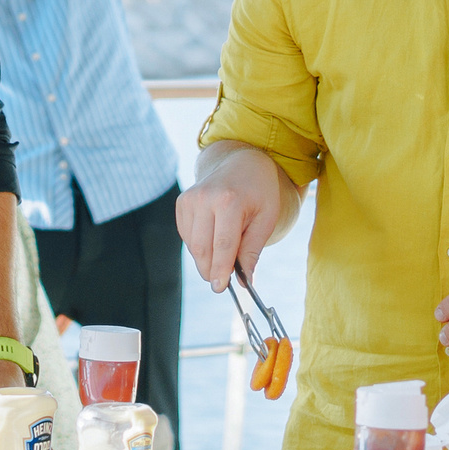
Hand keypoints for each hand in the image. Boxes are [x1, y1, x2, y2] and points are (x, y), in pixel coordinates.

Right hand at [176, 148, 284, 290]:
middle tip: (223, 280)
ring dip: (206, 258)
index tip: (220, 288)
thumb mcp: (266, 218)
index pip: (223, 245)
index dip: (220, 270)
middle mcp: (205, 198)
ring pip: (193, 245)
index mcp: (230, 201)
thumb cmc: (259, 191)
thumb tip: (244, 281)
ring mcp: (189, 199)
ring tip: (226, 251)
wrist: (241, 161)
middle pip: (203, 248)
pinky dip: (200, 245)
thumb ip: (252, 250)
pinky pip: (187, 236)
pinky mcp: (182, 203)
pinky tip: (215, 236)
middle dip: (211, 269)